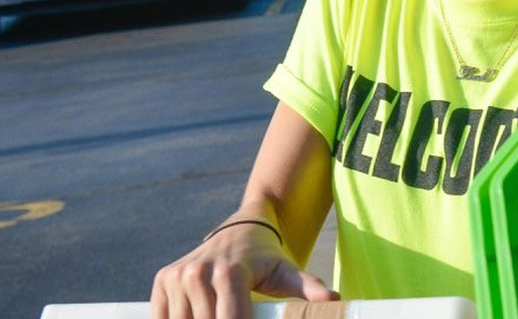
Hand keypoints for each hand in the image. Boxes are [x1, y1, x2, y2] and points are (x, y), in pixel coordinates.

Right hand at [151, 222, 338, 318]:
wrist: (242, 228)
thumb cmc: (268, 257)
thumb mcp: (289, 272)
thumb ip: (309, 288)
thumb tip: (333, 301)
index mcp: (230, 273)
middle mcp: (199, 272)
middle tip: (243, 318)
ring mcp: (178, 276)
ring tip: (222, 315)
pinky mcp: (163, 280)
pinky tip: (197, 317)